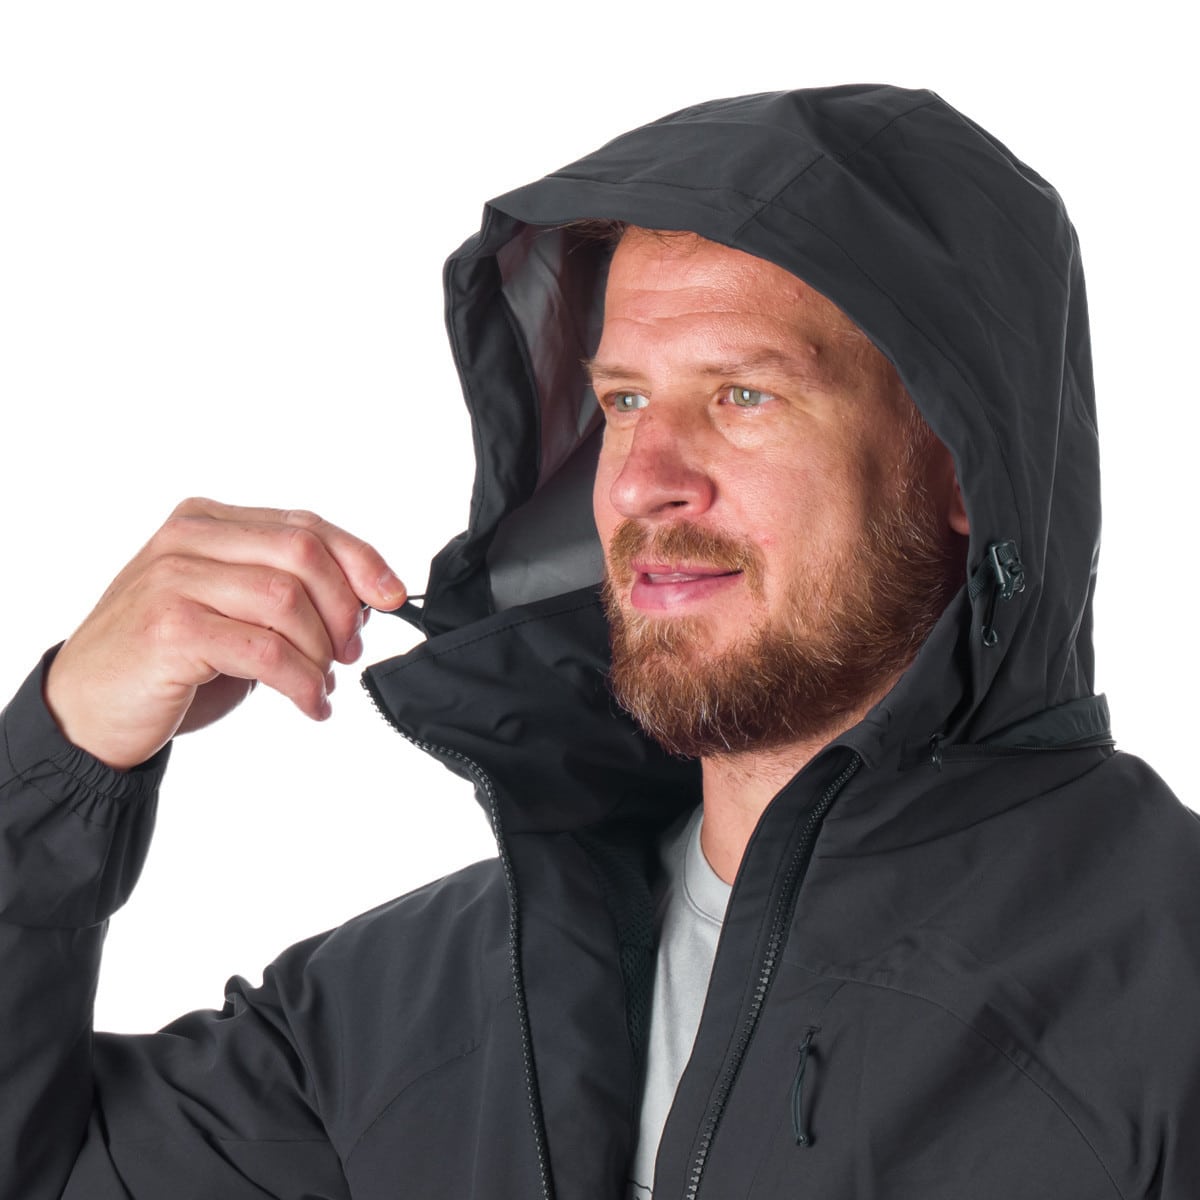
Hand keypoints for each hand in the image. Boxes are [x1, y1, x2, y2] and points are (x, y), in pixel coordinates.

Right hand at [43, 498, 406, 770]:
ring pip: (287, 600)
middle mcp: (188, 538)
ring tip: (320, 684)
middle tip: (349, 652)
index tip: (393, 596)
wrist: (86, 709)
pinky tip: (309, 703)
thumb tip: (370, 599)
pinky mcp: (170, 628)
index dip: (361, 559)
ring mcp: (174, 579)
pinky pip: (265, 651)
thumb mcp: (232, 611)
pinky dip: (302, 682)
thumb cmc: (168, 661)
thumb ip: (286, 591)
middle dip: (345, 607)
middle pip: (304, 553)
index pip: (306, 525)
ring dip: (321, 652)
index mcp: (207, 521)